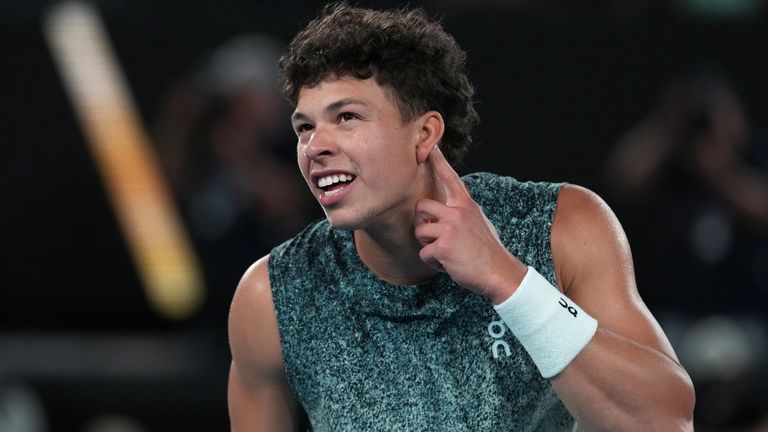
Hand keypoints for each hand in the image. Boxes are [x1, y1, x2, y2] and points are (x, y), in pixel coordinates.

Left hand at [414, 147, 526, 302]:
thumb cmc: (487, 250)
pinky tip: (449, 264)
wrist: (499, 272)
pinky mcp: (443, 246)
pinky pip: (424, 253)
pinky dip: (433, 263)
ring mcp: (449, 228)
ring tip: (446, 253)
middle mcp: (457, 212)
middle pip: (421, 206)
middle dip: (423, 223)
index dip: (438, 161)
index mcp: (466, 204)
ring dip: (428, 246)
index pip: (449, 178)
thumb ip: (462, 211)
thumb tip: (447, 207)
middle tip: (437, 237)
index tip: (429, 146)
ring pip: (419, 231)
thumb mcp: (478, 221)